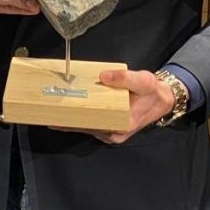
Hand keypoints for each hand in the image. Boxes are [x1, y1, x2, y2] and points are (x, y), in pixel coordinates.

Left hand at [49, 69, 174, 144]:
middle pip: (84, 127)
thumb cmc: (152, 91)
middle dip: (66, 120)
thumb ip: (124, 77)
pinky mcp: (109, 127)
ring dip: (71, 119)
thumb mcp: (143, 80)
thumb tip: (103, 76)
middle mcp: (113, 133)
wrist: (163, 99)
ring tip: (51, 110)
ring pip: (86, 126)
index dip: (72, 121)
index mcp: (121, 125)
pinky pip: (90, 123)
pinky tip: (66, 110)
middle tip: (47, 110)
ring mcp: (111, 132)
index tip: (56, 115)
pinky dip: (79, 117)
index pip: (90, 125)